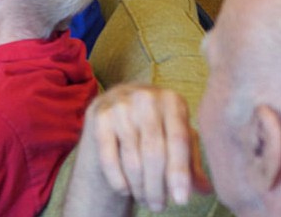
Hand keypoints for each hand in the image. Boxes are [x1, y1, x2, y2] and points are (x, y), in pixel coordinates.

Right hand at [79, 84, 211, 212]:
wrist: (116, 107)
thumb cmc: (155, 128)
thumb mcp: (176, 138)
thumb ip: (191, 162)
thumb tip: (205, 189)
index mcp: (172, 100)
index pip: (178, 140)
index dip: (180, 172)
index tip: (181, 201)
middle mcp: (145, 97)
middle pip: (154, 151)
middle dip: (157, 186)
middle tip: (158, 206)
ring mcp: (119, 104)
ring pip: (132, 158)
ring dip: (139, 186)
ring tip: (145, 198)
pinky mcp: (99, 115)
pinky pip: (108, 157)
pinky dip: (118, 179)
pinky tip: (125, 189)